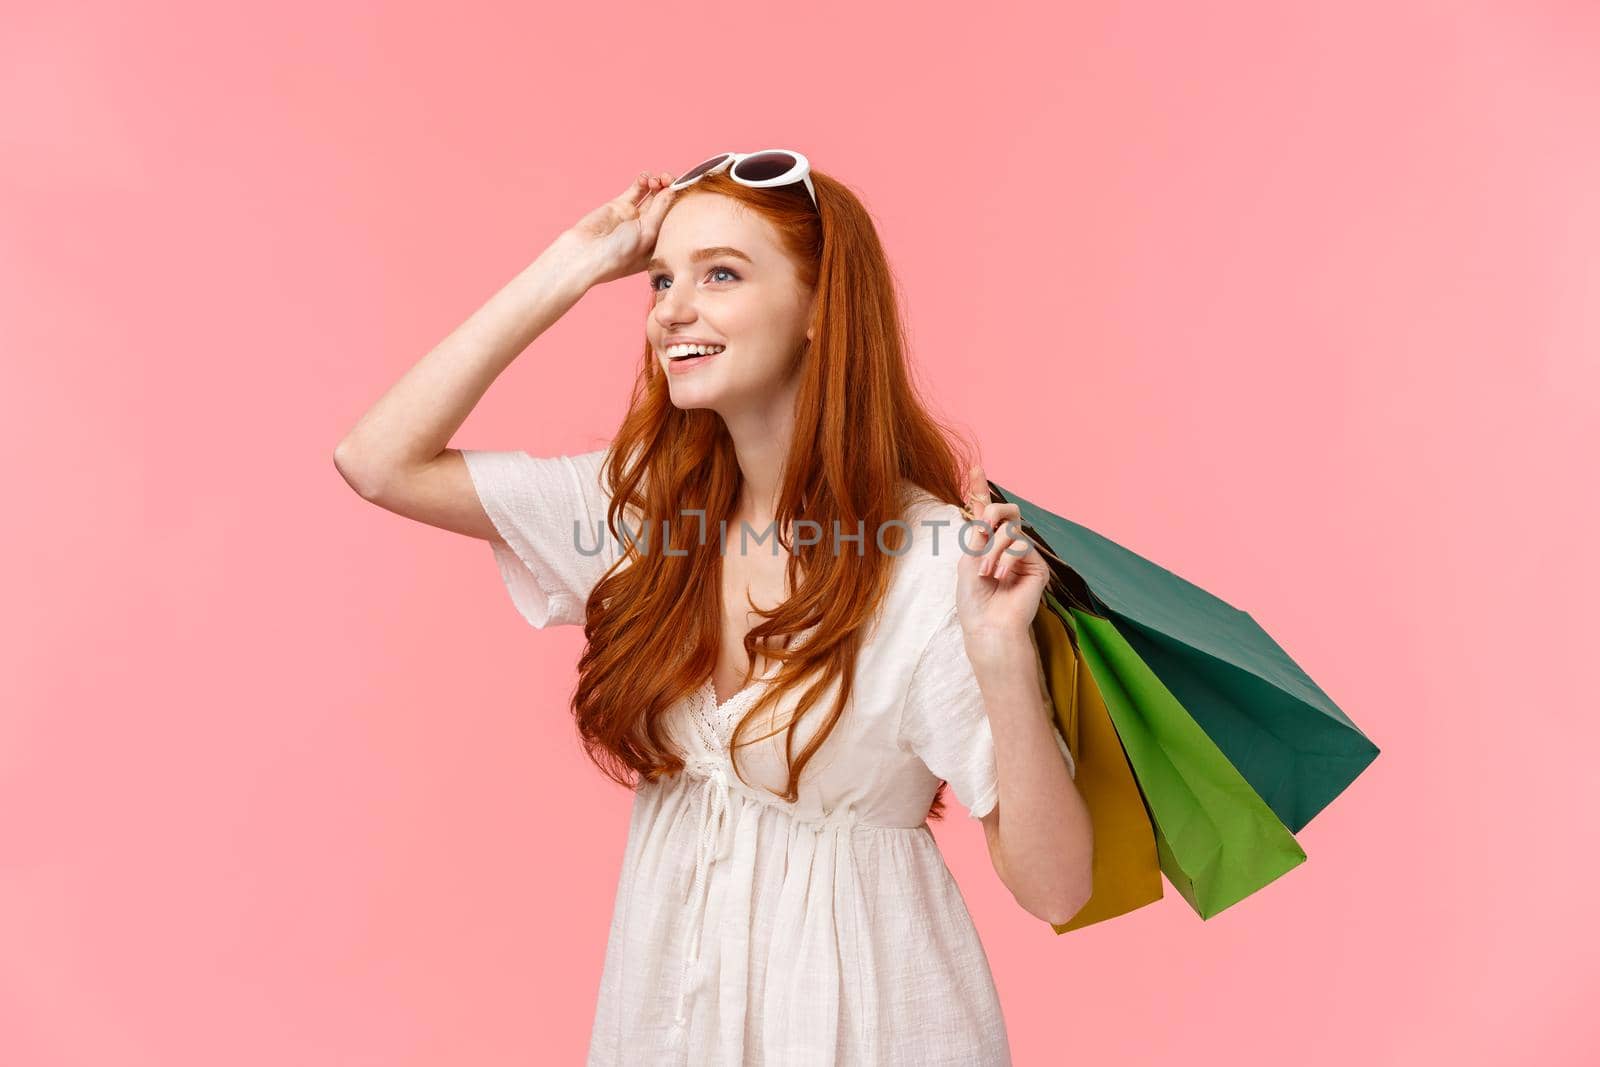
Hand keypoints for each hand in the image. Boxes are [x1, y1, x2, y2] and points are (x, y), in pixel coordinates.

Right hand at [560, 171, 679, 287]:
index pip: (675, 217)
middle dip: (669, 189)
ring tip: (655, 180)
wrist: (585, 255)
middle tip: (668, 180)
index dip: (679, 200)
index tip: (683, 187)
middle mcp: (647, 229)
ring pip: (651, 194)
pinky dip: (642, 181)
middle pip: (665, 203)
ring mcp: (633, 217)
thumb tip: (673, 190)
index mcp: (658, 242)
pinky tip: (645, 177)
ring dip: (656, 183)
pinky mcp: (619, 206)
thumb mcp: (647, 233)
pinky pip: (635, 191)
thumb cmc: (619, 254)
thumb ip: (660, 210)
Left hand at [954, 463, 1048, 651]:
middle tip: (980, 533)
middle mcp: (1005, 547)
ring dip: (992, 551)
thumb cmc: (973, 600)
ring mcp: (1023, 556)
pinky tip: (1001, 578)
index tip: (975, 468)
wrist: (988, 626)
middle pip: (1005, 511)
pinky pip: (1021, 546)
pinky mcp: (1037, 567)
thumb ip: (978, 534)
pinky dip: (1006, 560)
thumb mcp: (968, 561)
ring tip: (986, 574)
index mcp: (985, 545)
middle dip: (992, 514)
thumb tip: (987, 512)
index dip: (980, 489)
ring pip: (1010, 530)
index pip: (985, 513)